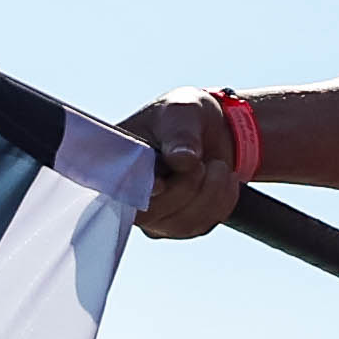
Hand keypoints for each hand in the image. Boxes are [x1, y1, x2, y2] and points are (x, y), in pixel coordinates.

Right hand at [117, 91, 251, 238]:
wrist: (211, 128)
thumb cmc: (184, 116)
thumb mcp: (182, 112)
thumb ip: (180, 134)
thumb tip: (181, 160)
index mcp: (117, 164)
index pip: (119, 190)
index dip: (142, 191)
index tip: (162, 183)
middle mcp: (128, 196)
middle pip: (151, 214)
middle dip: (186, 186)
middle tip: (200, 160)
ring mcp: (154, 216)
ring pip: (182, 224)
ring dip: (210, 192)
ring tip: (214, 165)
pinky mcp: (180, 226)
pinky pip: (204, 225)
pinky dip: (221, 200)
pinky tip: (220, 178)